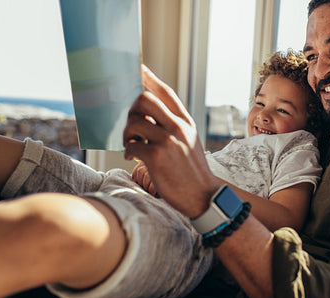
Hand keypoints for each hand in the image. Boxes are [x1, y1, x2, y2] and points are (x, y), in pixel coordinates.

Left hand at [123, 66, 220, 217]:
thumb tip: (144, 117)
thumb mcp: (189, 143)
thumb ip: (172, 127)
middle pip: (144, 99)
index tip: (136, 68)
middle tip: (130, 125)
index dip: (148, 78)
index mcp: (186, 122)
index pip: (165, 92)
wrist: (203, 196)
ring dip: (126, 133)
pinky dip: (128, 151)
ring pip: (134, 122)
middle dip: (131, 109)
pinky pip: (132, 145)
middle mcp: (178, 127)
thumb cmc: (192, 171)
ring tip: (131, 144)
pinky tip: (133, 158)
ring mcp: (169, 140)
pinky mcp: (158, 156)